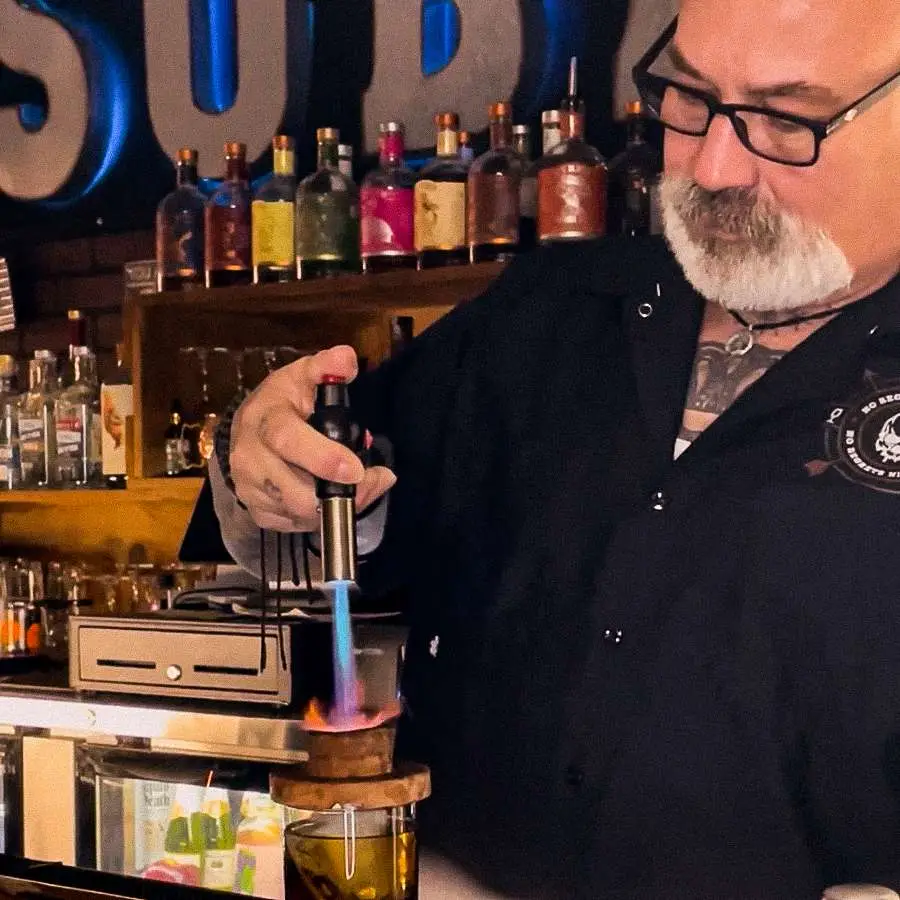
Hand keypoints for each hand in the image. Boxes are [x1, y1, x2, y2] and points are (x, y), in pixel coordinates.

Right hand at [229, 345, 396, 531]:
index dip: (323, 458)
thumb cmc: (282, 403)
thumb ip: (326, 367)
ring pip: (300, 514)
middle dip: (341, 493)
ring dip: (337, 506)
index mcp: (264, 421)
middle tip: (375, 480)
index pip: (287, 441)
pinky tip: (333, 497)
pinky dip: (322, 518)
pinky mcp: (258, 513)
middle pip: (296, 492)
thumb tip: (346, 358)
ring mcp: (251, 490)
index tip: (356, 469)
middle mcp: (250, 459)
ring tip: (362, 486)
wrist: (246, 432)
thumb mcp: (301, 377)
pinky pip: (296, 526)